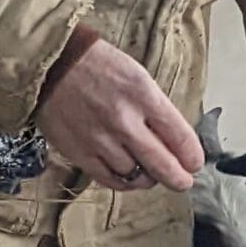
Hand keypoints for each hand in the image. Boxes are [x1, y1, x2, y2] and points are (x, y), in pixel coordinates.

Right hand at [37, 36, 202, 193]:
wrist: (51, 64)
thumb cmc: (97, 65)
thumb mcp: (137, 75)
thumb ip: (156, 107)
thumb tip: (174, 139)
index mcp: (144, 96)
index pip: (180, 137)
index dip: (192, 157)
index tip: (194, 163)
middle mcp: (125, 121)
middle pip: (162, 165)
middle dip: (178, 178)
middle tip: (182, 181)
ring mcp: (101, 140)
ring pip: (136, 177)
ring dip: (149, 179)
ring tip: (150, 174)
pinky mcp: (80, 153)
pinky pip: (110, 179)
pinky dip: (124, 182)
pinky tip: (128, 176)